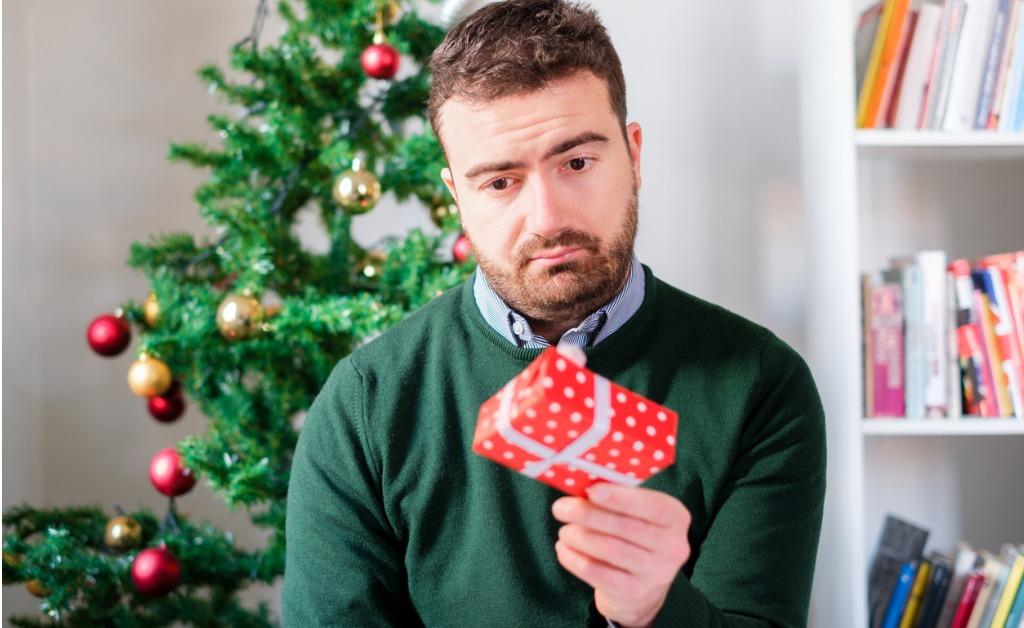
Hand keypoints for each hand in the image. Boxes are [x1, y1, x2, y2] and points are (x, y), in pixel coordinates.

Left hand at [551, 483, 691, 626]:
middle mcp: (673, 546)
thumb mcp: (638, 514)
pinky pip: (597, 572)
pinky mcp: (634, 593)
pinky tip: (564, 548)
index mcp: (676, 517)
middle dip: (587, 514)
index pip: (652, 505)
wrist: (641, 590)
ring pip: (608, 549)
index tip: (591, 491)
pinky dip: (574, 558)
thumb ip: (618, 497)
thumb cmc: (634, 537)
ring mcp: (656, 573)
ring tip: (565, 530)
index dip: (620, 498)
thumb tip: (581, 483)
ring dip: (578, 536)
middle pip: (624, 526)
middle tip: (561, 508)